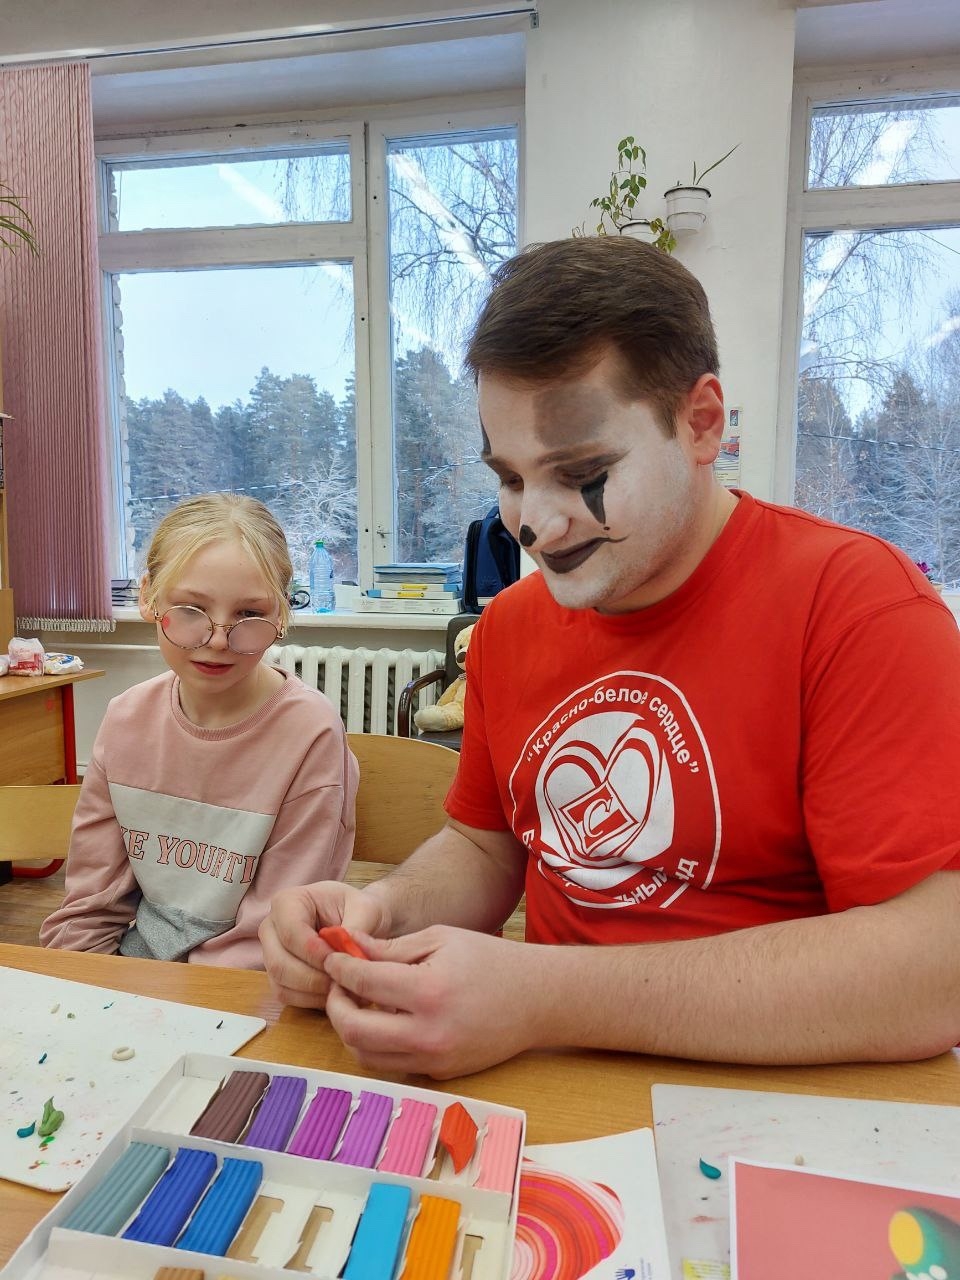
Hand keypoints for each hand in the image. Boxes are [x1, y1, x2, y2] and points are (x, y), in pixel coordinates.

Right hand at [259, 882, 388, 1008]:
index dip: (315, 953)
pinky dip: (310, 1000)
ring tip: (343, 988)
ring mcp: (270, 954)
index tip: (342, 962)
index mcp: (288, 902)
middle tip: (344, 982)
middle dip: (314, 978)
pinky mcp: (277, 976)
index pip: (291, 933)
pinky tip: (334, 993)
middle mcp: (271, 928)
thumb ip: (358, 928)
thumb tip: (347, 953)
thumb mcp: (367, 910)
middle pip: (279, 963)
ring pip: (281, 983)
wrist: (359, 921)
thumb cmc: (360, 911)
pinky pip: (285, 995)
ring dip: (313, 992)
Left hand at [324, 925, 542, 1077]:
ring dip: (353, 1028)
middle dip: (336, 1004)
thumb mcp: (441, 939)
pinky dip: (380, 1042)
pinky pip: (393, 1062)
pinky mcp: (440, 1074)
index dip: (341, 967)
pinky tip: (388, 1017)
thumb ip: (392, 948)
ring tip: (361, 1001)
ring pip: (366, 1055)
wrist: (537, 1000)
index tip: (333, 957)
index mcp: (430, 991)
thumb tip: (350, 949)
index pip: (364, 982)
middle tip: (339, 984)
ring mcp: (434, 1060)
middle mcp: (429, 1033)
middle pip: (353, 1030)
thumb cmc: (491, 961)